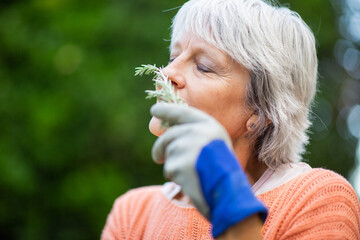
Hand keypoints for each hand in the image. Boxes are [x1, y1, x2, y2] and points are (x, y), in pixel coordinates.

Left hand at [151, 103, 266, 237]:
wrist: (228, 190)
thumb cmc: (223, 169)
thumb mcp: (216, 145)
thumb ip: (197, 136)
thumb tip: (170, 135)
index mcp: (208, 125)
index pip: (181, 112)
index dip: (167, 110)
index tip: (154, 110)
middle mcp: (196, 132)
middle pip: (168, 136)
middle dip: (160, 148)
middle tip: (156, 157)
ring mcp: (186, 147)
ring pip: (168, 154)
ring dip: (173, 165)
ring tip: (190, 174)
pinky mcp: (179, 164)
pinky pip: (169, 170)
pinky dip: (176, 177)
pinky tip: (190, 181)